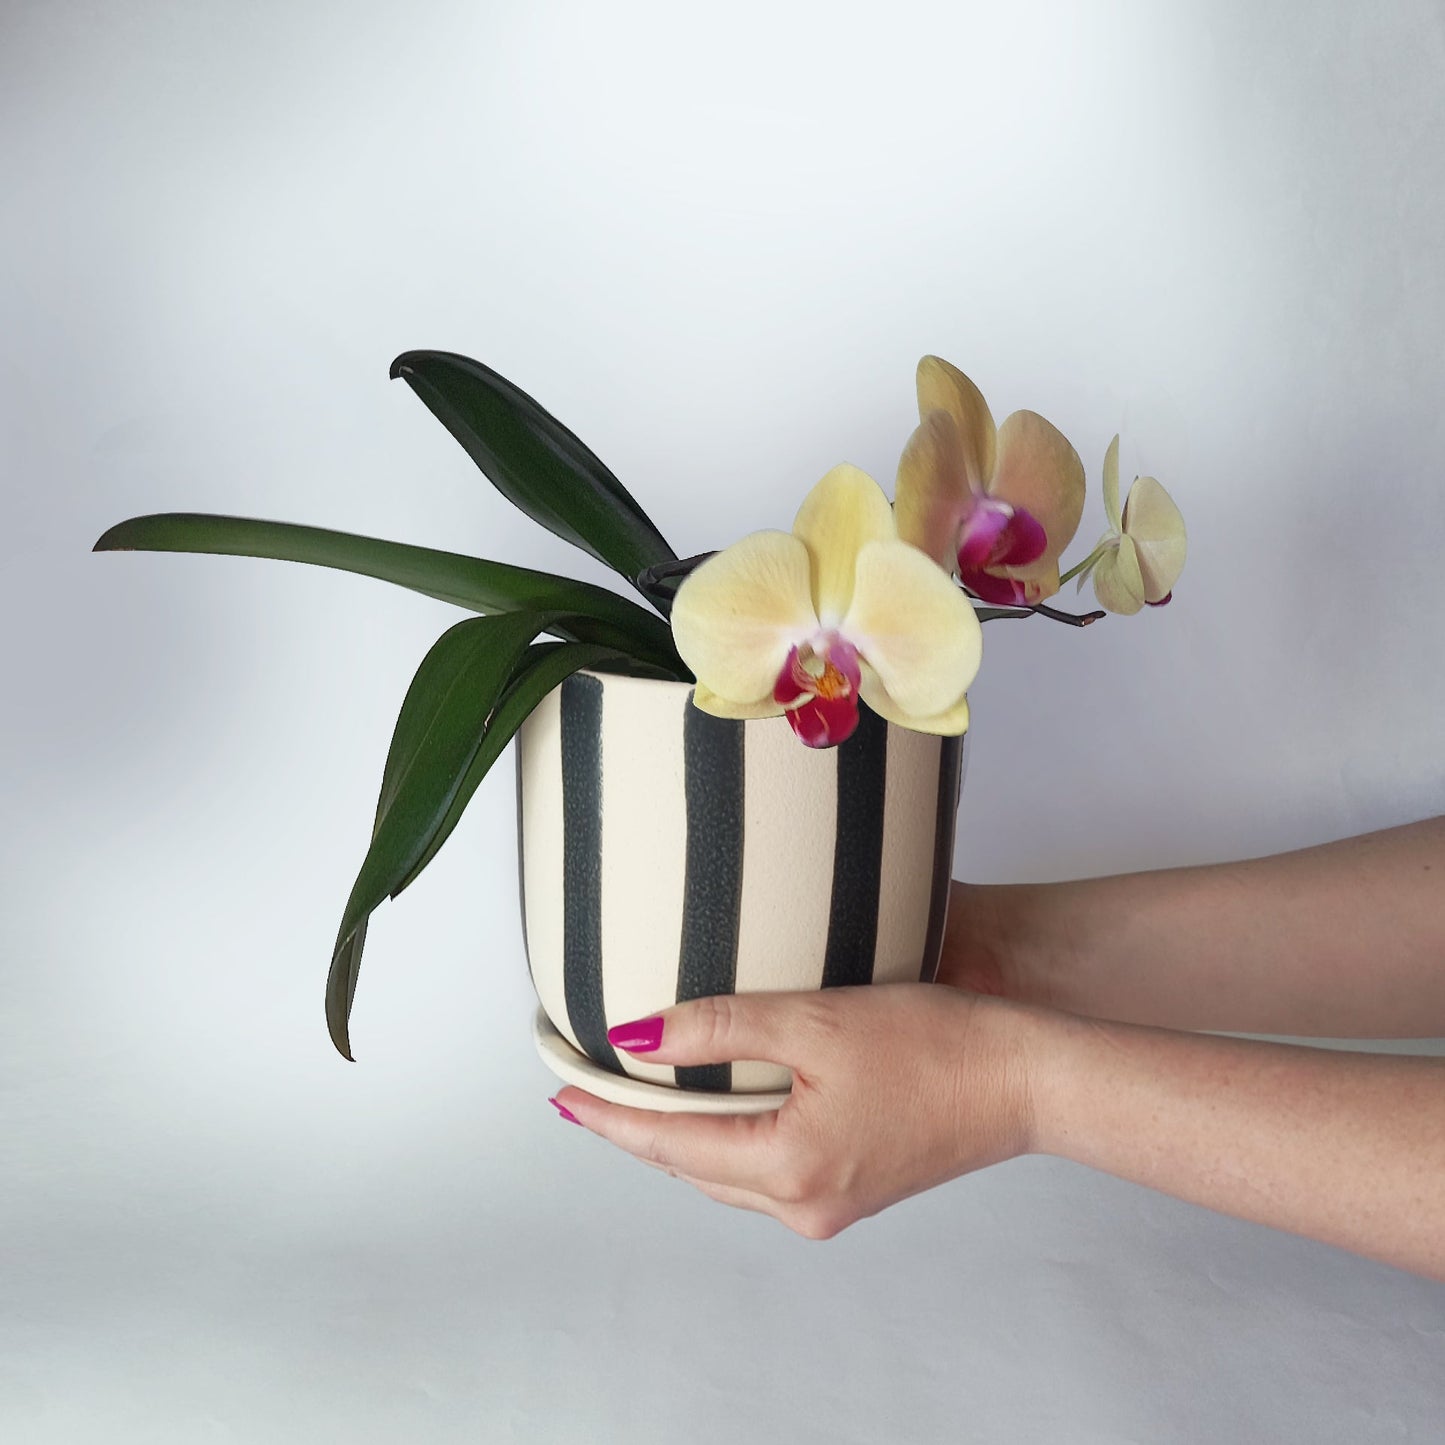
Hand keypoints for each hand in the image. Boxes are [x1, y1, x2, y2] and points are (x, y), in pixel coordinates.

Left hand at [552, 984, 1038, 1238]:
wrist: (1023, 1078)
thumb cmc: (936, 1045)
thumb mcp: (816, 1021)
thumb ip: (722, 1027)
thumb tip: (641, 1036)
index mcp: (788, 1169)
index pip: (665, 1144)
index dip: (607, 1116)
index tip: (561, 1094)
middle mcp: (802, 1204)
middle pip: (690, 1166)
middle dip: (636, 1129)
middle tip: (591, 1089)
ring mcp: (829, 1204)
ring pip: (725, 1172)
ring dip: (681, 1136)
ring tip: (642, 1094)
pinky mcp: (852, 1189)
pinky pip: (764, 1171)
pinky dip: (728, 1138)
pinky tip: (721, 1103)